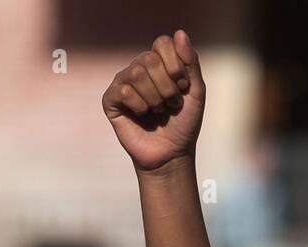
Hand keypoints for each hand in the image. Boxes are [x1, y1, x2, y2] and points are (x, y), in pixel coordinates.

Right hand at [102, 30, 203, 172]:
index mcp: (159, 62)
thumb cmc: (184, 123)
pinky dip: (139, 106)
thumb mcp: (196, 91)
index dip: (175, 65)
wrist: (171, 154)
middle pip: (149, 58)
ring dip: (154, 97)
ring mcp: (123, 83)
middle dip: (166, 86)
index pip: (162, 43)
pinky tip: (142, 115)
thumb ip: (191, 62)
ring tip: (158, 111)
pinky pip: (123, 91)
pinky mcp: (111, 100)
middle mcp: (139, 68)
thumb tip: (180, 33)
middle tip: (171, 104)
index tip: (182, 86)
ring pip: (135, 73)